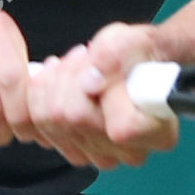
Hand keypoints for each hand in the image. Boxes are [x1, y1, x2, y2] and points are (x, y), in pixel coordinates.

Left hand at [26, 22, 177, 169]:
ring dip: (55, 82)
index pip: (122, 127)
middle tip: (84, 55)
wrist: (133, 63)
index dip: (106, 91)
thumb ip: (115, 56)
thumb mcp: (134, 39)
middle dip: (70, 75)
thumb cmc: (139, 54)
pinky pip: (38, 124)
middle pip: (75, 118)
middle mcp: (129, 151)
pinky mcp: (74, 151)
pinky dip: (42, 95)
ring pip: (51, 120)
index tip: (103, 66)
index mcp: (157, 130)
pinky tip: (60, 80)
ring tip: (74, 66)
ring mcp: (99, 155)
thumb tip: (90, 82)